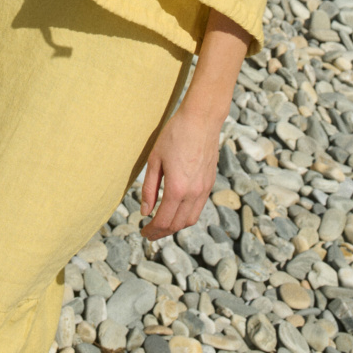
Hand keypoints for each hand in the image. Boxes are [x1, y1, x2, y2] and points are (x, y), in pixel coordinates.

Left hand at [139, 109, 219, 240]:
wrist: (201, 119)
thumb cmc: (174, 135)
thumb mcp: (155, 160)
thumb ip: (149, 188)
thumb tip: (145, 211)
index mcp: (177, 188)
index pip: (163, 221)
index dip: (152, 231)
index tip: (143, 232)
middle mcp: (193, 193)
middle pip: (177, 225)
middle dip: (162, 232)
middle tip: (149, 233)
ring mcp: (204, 189)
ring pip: (190, 219)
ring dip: (175, 226)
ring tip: (162, 224)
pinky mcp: (210, 183)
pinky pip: (198, 208)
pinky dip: (186, 215)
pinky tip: (176, 210)